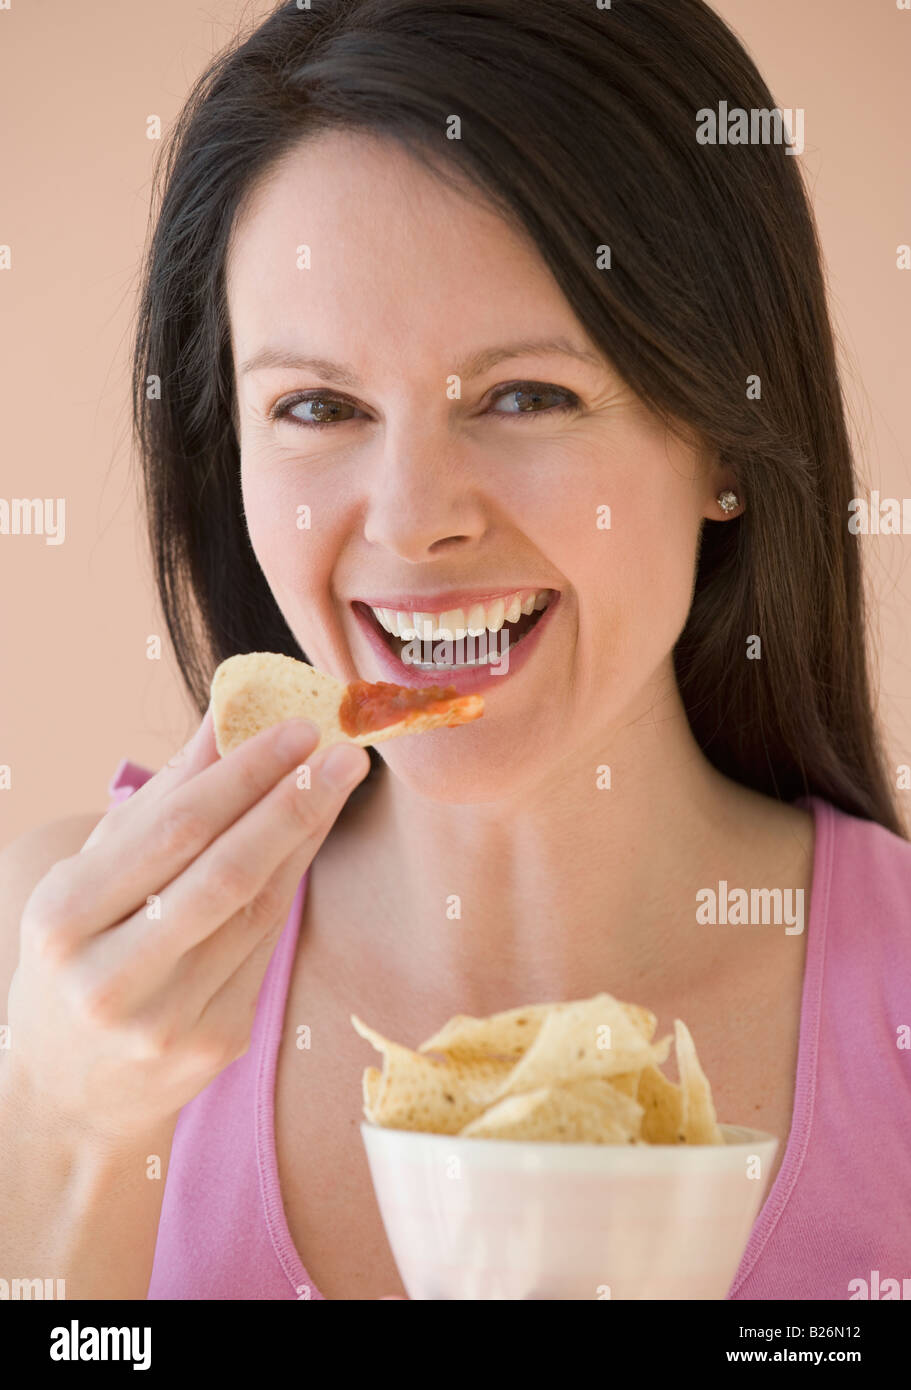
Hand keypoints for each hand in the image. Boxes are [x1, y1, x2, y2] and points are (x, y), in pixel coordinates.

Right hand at [6, 704, 369, 1146]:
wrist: (70, 1095)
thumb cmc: (76, 958)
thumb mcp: (86, 880)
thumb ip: (156, 803)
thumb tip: (222, 720)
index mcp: (63, 920)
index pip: (173, 831)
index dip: (243, 775)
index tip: (296, 728)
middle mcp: (112, 978)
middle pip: (225, 871)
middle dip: (292, 801)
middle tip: (343, 750)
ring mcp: (168, 1020)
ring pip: (257, 908)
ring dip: (306, 836)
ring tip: (339, 780)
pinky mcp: (215, 1044)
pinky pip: (266, 946)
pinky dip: (291, 884)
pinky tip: (311, 839)